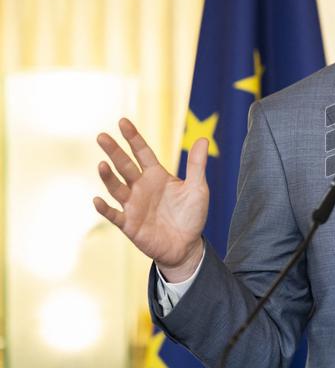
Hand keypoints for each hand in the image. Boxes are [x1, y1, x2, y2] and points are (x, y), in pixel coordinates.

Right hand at [93, 118, 208, 280]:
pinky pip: (114, 215)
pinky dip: (105, 209)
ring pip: (117, 188)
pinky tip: (97, 200)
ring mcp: (133, 205)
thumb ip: (197, 165)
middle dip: (114, 151)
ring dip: (108, 177)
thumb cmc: (191, 215)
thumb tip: (204, 138)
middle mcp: (141, 187)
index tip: (123, 122)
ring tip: (102, 164)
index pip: (142, 153)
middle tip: (101, 136)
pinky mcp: (129, 225)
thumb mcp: (198, 188)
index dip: (133, 138)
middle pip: (125, 166)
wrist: (186, 245)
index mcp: (157, 176)